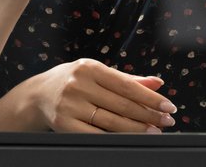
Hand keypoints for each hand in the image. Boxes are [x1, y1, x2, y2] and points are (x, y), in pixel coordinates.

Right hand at [30, 58, 176, 132]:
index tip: (168, 105)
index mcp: (90, 68)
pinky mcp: (64, 125)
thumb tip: (157, 83)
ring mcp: (70, 106)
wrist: (37, 96)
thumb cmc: (72, 81)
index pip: (127, 85)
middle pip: (122, 104)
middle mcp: (79, 85)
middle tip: (167, 120)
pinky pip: (96, 135)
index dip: (150, 97)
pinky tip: (131, 138)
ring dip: (137, 128)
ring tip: (155, 131)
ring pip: (111, 121)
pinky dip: (116, 138)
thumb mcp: (96, 73)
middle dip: (148, 114)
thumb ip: (127, 79)